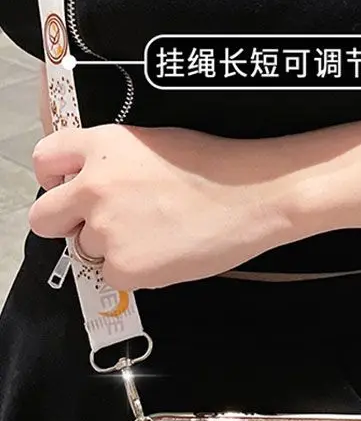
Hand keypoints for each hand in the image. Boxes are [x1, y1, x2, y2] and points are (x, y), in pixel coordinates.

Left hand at [28, 125, 299, 288]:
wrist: (254, 196)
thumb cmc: (217, 166)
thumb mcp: (155, 144)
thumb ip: (114, 162)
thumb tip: (95, 187)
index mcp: (101, 146)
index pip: (44, 161)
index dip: (56, 179)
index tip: (72, 189)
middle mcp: (92, 186)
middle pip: (45, 217)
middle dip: (69, 223)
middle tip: (105, 225)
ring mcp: (106, 229)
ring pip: (86, 249)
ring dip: (112, 247)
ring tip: (158, 237)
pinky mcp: (124, 267)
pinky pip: (113, 276)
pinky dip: (136, 270)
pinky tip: (167, 254)